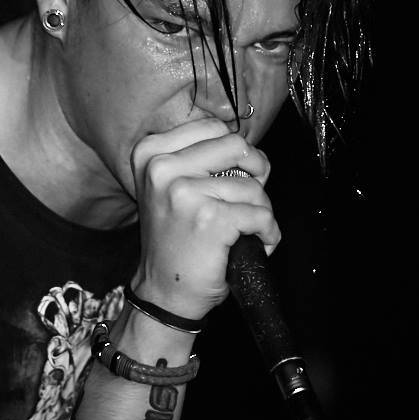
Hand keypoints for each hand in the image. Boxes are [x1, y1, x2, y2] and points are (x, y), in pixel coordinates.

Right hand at [130, 117, 279, 319]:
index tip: (238, 173)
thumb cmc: (175, 240)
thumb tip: (249, 150)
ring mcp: (185, 192)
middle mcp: (162, 167)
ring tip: (246, 231)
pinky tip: (256, 244)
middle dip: (255, 172)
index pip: (212, 126)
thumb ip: (201, 159)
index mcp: (150, 152)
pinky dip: (268, 232)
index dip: (236, 150)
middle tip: (251, 198)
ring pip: (252, 186)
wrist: (163, 293)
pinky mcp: (210, 219)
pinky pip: (261, 214)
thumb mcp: (171, 187)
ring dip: (261, 210)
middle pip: (236, 145)